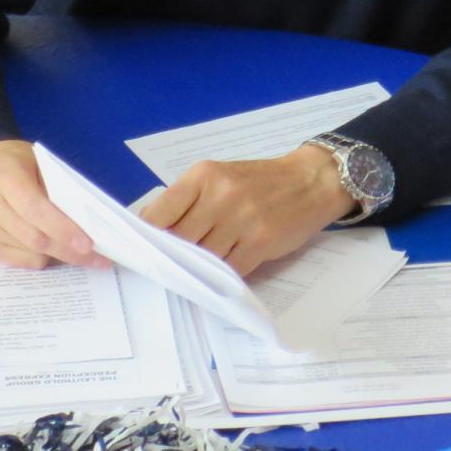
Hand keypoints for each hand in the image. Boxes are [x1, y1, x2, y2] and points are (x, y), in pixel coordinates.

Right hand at [0, 139, 108, 270]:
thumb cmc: (23, 162)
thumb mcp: (43, 163)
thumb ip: (59, 189)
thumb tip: (87, 223)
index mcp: (4, 173)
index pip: (34, 208)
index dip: (62, 228)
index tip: (88, 244)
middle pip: (31, 235)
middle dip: (67, 250)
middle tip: (96, 258)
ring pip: (25, 250)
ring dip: (57, 257)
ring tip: (84, 257)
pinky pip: (13, 259)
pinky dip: (38, 260)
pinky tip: (56, 256)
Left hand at [139, 145, 350, 275]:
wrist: (311, 181)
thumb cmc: (260, 181)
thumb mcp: (219, 177)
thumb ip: (186, 200)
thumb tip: (147, 230)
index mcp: (204, 175)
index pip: (159, 213)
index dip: (146, 238)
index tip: (139, 251)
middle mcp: (222, 195)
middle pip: (178, 241)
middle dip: (172, 256)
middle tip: (169, 265)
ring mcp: (242, 219)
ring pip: (201, 259)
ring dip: (197, 268)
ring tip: (198, 267)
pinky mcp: (261, 242)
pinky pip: (227, 270)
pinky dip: (221, 275)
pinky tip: (221, 270)